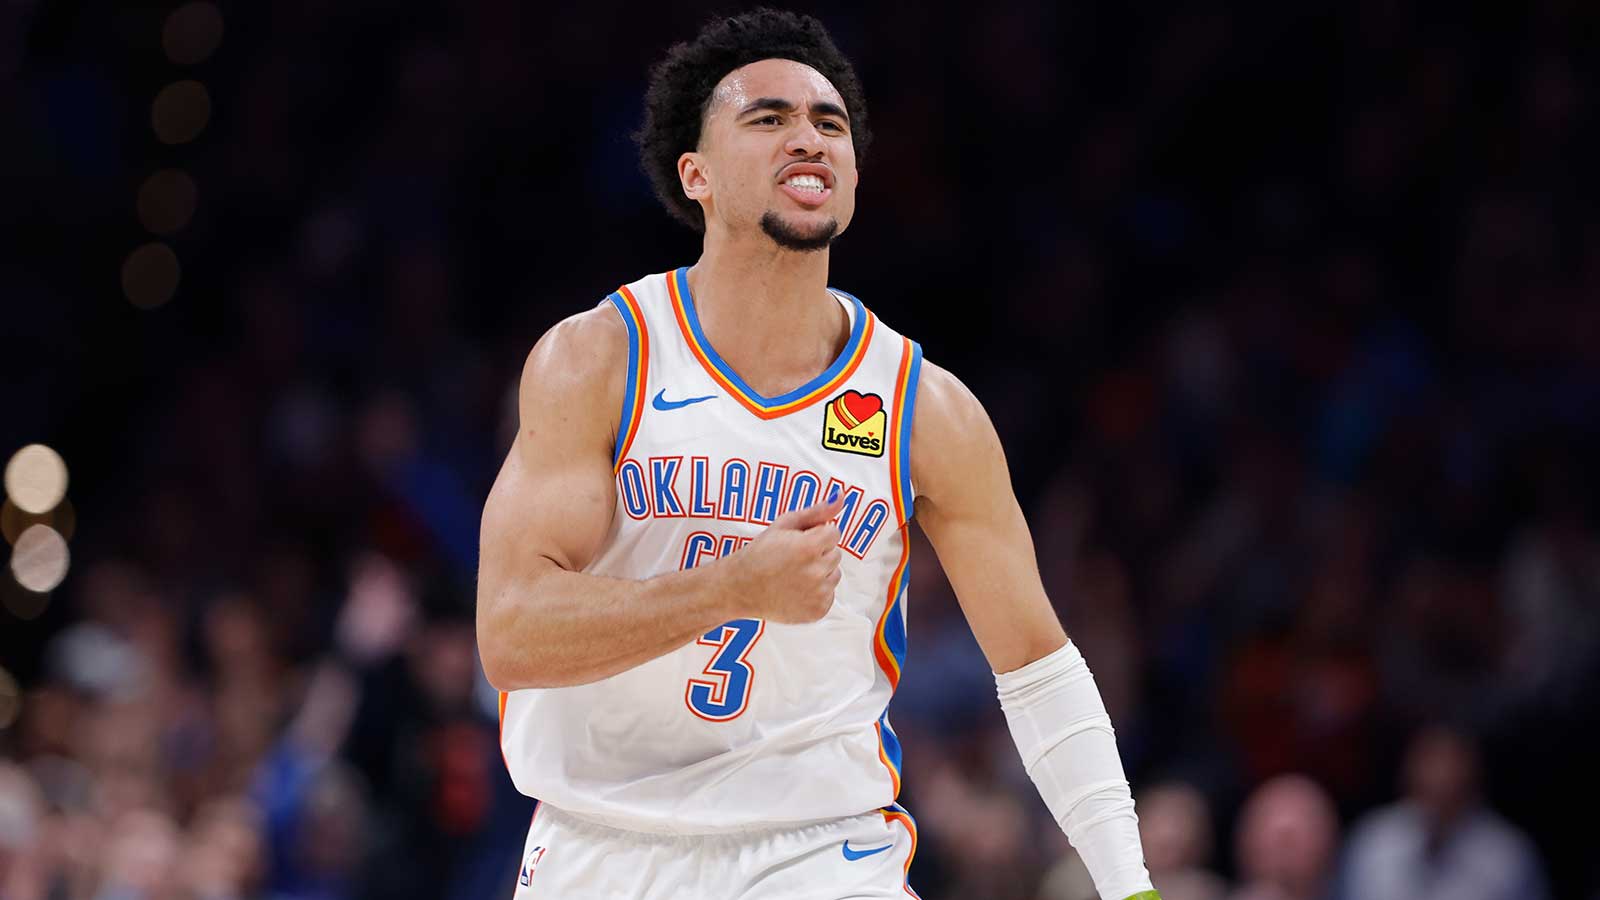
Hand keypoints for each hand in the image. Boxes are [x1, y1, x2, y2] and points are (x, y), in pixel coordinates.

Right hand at [714, 492, 845, 623]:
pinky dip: (817, 593)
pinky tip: (796, 590)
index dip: (817, 534)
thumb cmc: (760, 553)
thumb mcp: (784, 525)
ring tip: (794, 574)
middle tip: (794, 558)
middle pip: (835, 554)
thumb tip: (841, 496)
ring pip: (834, 575)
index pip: (834, 533)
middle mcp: (816, 572)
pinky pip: (829, 595)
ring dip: (820, 573)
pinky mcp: (817, 611)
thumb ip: (816, 512)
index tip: (800, 541)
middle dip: (819, 553)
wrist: (740, 588)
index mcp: (809, 547)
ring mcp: (817, 594)